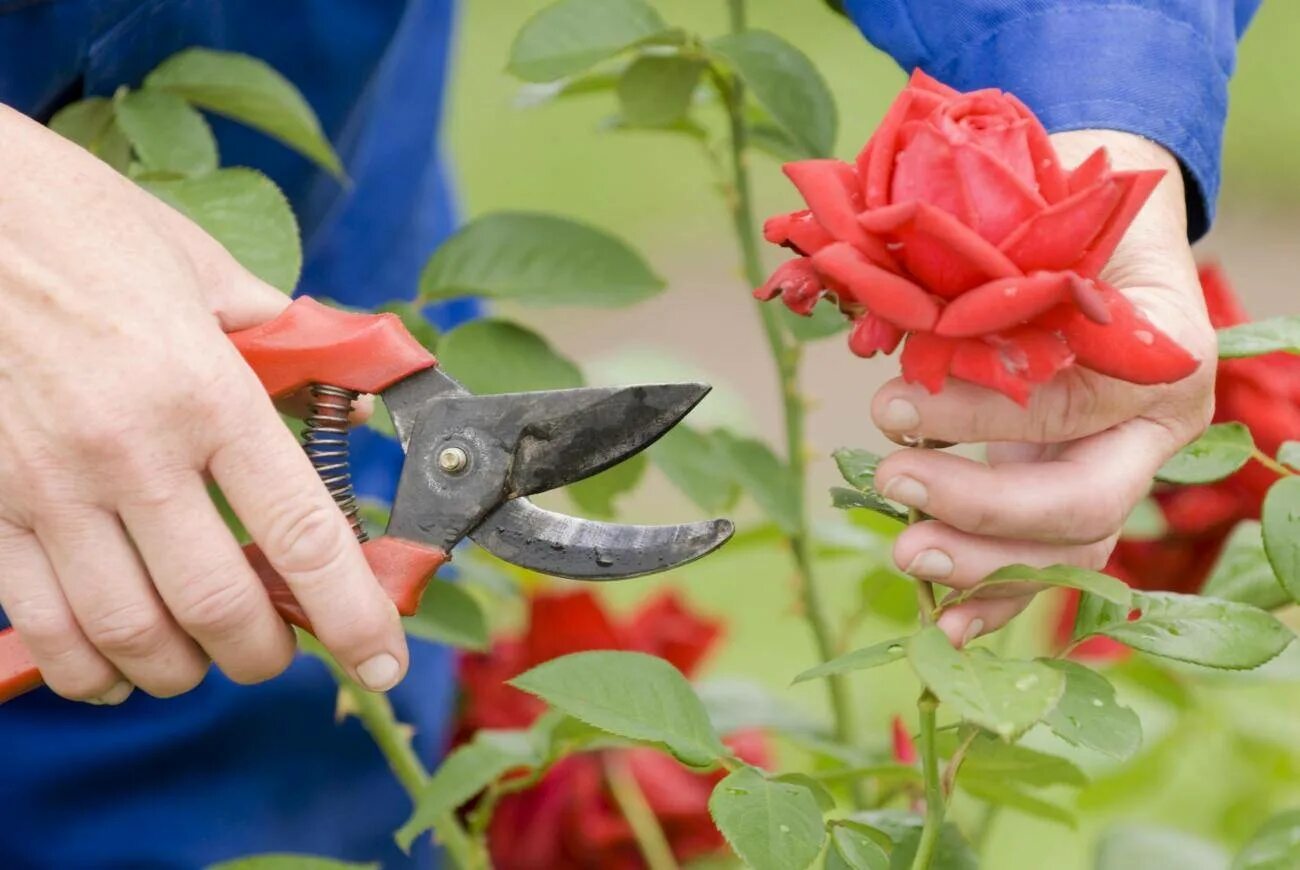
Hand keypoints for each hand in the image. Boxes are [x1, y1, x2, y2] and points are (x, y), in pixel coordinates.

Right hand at [0, 105, 407, 702]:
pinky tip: (115, 664)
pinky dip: (86, 666)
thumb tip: (338, 388)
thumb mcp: (201, 267)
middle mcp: (133, 450)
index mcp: (207, 391)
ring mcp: (48, 485)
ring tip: (202, 659)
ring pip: (128, 632)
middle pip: (217, 605)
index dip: (353, 613)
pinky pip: (39, 621)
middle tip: (277, 650)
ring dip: (180, 669)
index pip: (301, 532)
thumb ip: (276, 339)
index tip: (381, 658)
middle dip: (262, 654)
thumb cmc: (77, 223)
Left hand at [870, 131, 1215, 645]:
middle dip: (981, 507)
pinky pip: (1050, 565)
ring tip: (903, 554)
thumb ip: (1000, 277)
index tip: (891, 405)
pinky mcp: (1080, 494)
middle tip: (891, 482)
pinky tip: (945, 628)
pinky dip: (996, 599)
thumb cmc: (1072, 216)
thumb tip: (892, 315)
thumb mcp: (1048, 226)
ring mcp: (1121, 470)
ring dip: (982, 567)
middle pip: (1084, 502)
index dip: (984, 417)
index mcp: (1162, 356)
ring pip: (1069, 551)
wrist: (1108, 229)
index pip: (1077, 407)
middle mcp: (1155, 427)